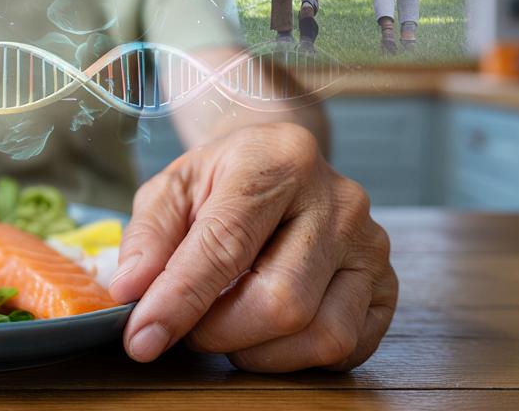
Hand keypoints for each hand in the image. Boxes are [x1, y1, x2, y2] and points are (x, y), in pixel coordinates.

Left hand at [111, 123, 396, 371]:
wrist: (280, 163)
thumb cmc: (222, 180)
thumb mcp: (171, 188)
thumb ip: (148, 238)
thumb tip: (131, 291)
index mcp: (278, 161)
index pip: (227, 244)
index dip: (180, 299)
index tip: (142, 338)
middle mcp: (339, 200)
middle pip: (281, 300)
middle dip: (219, 332)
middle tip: (189, 327)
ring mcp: (371, 244)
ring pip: (323, 334)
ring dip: (259, 352)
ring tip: (228, 327)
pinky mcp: (387, 283)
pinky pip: (349, 347)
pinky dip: (298, 358)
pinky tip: (267, 334)